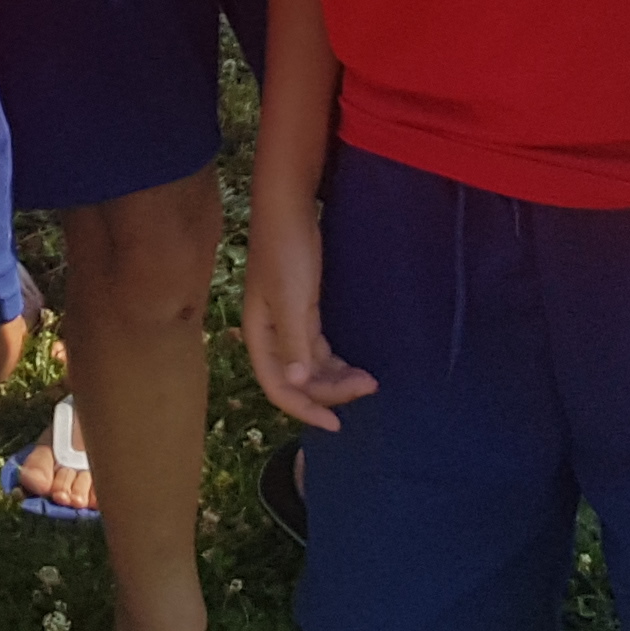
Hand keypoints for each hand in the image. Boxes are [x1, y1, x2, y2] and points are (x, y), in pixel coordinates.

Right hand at [242, 201, 376, 430]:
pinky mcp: (304, 309)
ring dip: (337, 378)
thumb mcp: (292, 298)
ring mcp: (287, 322)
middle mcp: (271, 334)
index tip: (336, 424)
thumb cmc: (287, 250)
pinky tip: (356, 366)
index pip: (278, 387)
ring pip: (311, 366)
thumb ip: (294, 342)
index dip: (305, 409)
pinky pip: (320, 349)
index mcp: (260, 335)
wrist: (290, 206)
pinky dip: (337, 361)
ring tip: (369, 380)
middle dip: (330, 391)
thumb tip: (298, 385)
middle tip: (368, 387)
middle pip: (298, 380)